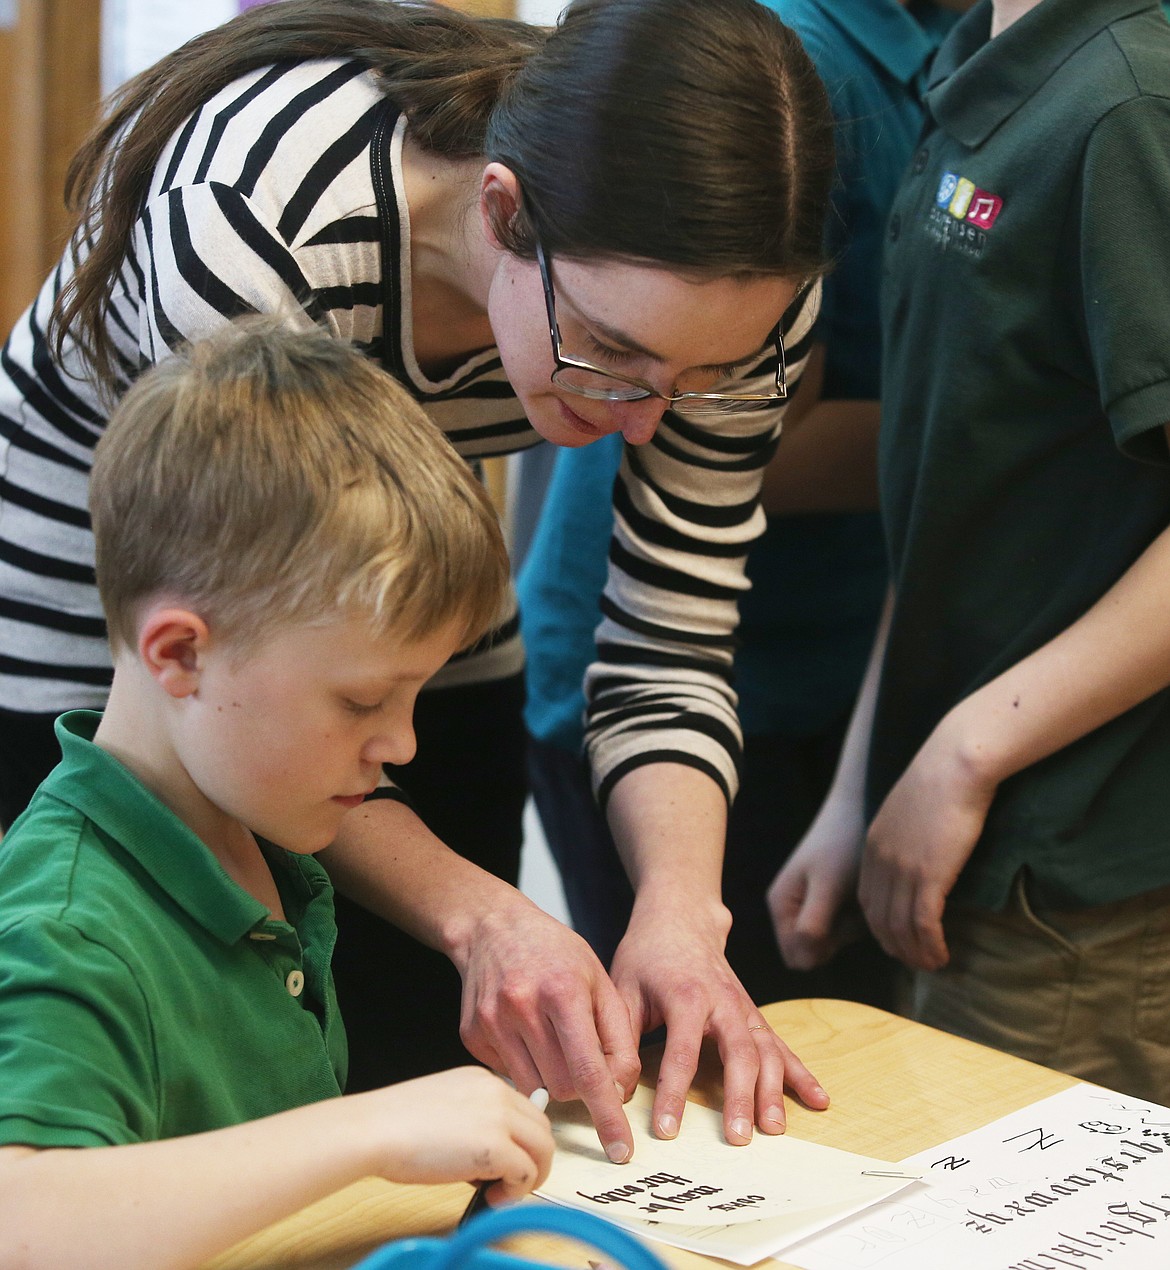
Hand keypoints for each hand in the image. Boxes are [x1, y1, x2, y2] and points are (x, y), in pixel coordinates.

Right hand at [357, 1067, 553, 1204]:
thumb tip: (493, 1155)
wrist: (375, 1129)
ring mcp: (499, 1117)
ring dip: (529, 1177)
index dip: (521, 1140)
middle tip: (510, 1181)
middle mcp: (496, 1092)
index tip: (510, 1160)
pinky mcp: (496, 1146)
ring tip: (501, 1192)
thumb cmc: (394, 1123)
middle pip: (542, 1127)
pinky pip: (527, 1173)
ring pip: (543, 1149)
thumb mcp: (444, 1107)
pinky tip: (492, 1196)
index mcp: (482, 1080)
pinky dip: (516, 1192)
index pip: (524, 1109)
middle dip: (534, 1159)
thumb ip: (473, 1121)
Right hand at [453, 895, 641, 1164]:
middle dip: (581, 1085)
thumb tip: (620, 1091)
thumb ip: (618, 1035)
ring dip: (552, 1077)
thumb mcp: (599, 979)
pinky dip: (524, 1065)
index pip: (590, 1071)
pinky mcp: (470, 1035)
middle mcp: (523, 1008)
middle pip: (564, 1087)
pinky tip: (523, 1032)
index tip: (620, 1150)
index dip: (608, 1115)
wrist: (492, 927)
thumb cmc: (554, 952)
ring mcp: (492, 1023)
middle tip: (582, 1056)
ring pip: (535, 1089)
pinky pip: (507, 1076)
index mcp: (563, 991)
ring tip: (551, 1039)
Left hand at [610, 897, 828, 1147]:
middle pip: (738, 1052)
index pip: (681, 1051)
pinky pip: (782, 1045)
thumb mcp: (623, 988)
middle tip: (739, 1139)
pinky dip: (802, 1074)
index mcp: (685, 994)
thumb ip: (619, 1038)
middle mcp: (722, 1001)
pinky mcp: (754, 1014)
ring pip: (766, 1051)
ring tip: (775, 1130)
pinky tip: (818, 1100)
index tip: (668, 1130)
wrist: (680, 918)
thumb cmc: (647, 956)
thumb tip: (612, 1088)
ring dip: (773, 1091)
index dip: (675, 1094)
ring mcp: (744, 1008)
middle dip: (740, 1097)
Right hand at [768, 790, 867, 970]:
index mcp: (781, 905)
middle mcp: (790, 908)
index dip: (822, 949)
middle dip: (838, 937)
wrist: (860, 808)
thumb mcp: (827, 886)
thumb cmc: (842, 845)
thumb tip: (802, 964)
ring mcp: (810, 904)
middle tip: (851, 905)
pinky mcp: (828, 900)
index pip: (797, 957)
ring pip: (831, 941)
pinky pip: (842, 925)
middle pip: (815, 951)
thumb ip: (812, 925)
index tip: (839, 920)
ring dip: (850, 926)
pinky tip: (860, 891)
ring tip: (857, 893)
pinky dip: (856, 915)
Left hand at [858, 722, 996, 970]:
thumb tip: (921, 849)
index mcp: (873, 845)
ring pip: (900, 928)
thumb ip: (908, 833)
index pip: (867, 899)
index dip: (880, 925)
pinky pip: (924, 925)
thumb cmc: (943, 777)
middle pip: (879, 920)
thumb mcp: (912, 808)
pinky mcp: (928, 875)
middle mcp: (880, 861)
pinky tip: (943, 956)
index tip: (898, 939)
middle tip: (916, 961)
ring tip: (933, 966)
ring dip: (916, 954)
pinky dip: (931, 946)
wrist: (955, 762)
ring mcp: (902, 869)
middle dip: (895, 946)